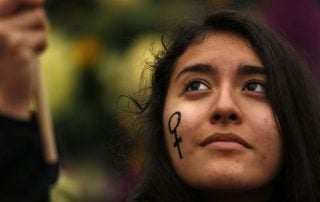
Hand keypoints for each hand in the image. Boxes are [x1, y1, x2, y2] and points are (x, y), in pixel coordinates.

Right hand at [0, 0, 46, 118]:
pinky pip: (42, 37)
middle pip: (34, 7)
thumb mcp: (11, 31)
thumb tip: (41, 0)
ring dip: (38, 35)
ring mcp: (0, 31)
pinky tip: (25, 57)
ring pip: (40, 19)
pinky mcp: (15, 44)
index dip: (28, 1)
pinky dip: (39, 47)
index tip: (38, 3)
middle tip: (23, 39)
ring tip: (23, 48)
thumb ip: (20, 12)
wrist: (1, 92)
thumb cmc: (7, 59)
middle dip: (35, 23)